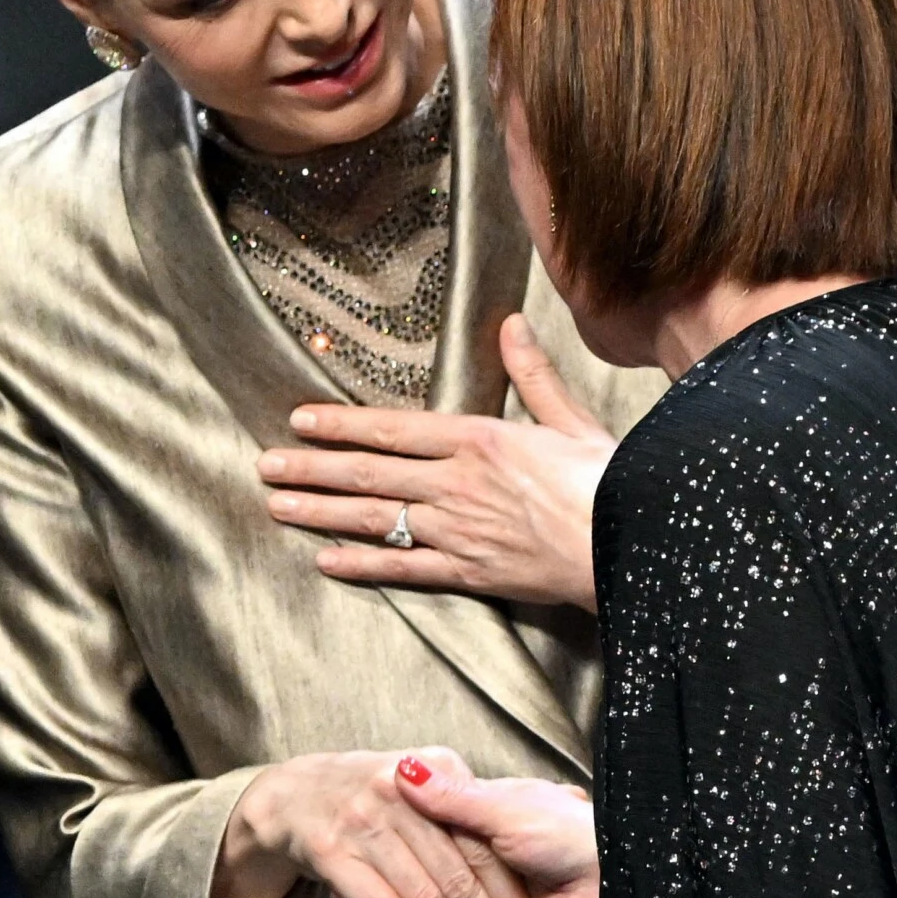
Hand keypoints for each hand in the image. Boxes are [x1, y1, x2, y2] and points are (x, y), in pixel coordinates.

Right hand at [216, 747, 541, 897]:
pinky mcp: (330, 850)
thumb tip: (517, 840)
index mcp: (436, 766)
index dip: (508, 893)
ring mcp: (362, 819)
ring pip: (424, 896)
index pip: (482, 844)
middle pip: (457, 874)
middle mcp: (400, 789)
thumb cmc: (372, 794)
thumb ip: (468, 805)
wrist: (292, 794)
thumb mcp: (425, 786)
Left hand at [257, 313, 612, 610]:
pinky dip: (363, 564)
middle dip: (311, 468)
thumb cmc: (610, 480)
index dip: (340, 425)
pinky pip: (404, 568)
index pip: (393, 428)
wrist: (632, 544)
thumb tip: (511, 324)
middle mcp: (457, 483)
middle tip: (265, 465)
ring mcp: (458, 531)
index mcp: (479, 438)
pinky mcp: (469, 573)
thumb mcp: (570, 418)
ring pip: (375, 518)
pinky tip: (326, 561)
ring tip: (277, 506)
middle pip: (369, 473)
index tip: (299, 420)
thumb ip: (532, 374)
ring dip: (320, 512)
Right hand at [395, 759, 600, 897]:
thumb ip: (453, 797)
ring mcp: (502, 883)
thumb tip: (404, 767)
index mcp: (491, 807)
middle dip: (431, 887)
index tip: (385, 845)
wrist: (612, 887)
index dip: (413, 837)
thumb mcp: (504, 811)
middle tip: (401, 895)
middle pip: (444, 869)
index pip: (435, 824)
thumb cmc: (567, 836)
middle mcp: (493, 843)